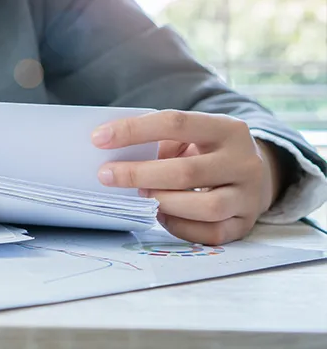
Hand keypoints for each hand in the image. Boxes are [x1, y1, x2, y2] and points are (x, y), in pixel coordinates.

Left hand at [91, 110, 282, 244]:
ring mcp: (249, 196)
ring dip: (163, 203)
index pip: (177, 123)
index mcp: (228, 129)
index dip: (134, 130)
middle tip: (108, 176)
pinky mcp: (246, 223)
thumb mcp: (194, 138)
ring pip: (204, 206)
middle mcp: (244, 161)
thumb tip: (118, 158)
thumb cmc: (212, 153)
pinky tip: (163, 216)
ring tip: (142, 196)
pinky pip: (210, 233)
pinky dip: (179, 227)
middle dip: (139, 174)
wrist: (256, 174)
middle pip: (187, 171)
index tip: (99, 138)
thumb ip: (162, 144)